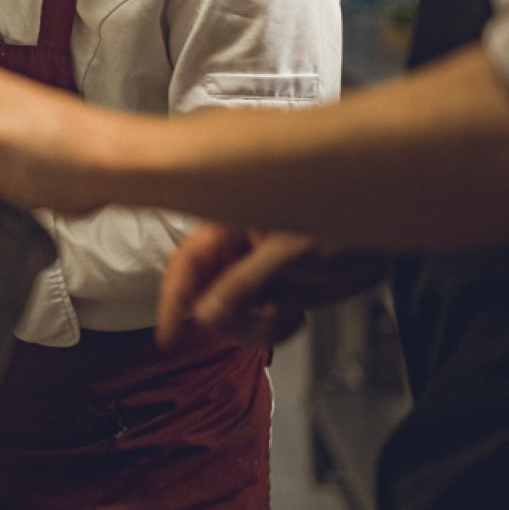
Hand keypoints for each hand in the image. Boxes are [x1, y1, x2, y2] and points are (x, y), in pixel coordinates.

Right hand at [156, 223, 389, 348]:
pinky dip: (274, 332)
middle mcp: (237, 255)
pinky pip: (260, 326)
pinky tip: (295, 319)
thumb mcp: (290, 251)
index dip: (173, 300)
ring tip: (286, 316)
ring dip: (255, 329)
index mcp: (228, 230)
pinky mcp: (278, 295)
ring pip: (232, 318)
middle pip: (205, 299)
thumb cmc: (342, 219)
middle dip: (229, 320)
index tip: (170, 336)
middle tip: (261, 319)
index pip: (187, 266)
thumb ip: (245, 282)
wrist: (384, 232)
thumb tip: (206, 313)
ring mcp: (257, 277)